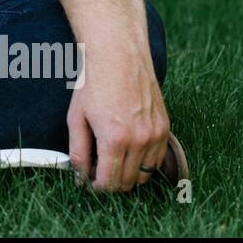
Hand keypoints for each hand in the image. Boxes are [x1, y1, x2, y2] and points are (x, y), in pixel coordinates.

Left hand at [66, 44, 170, 191]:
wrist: (118, 55)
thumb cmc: (94, 84)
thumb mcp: (76, 118)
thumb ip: (78, 151)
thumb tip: (79, 176)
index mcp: (115, 139)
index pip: (109, 183)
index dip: (96, 187)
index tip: (88, 182)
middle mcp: (140, 140)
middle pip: (127, 182)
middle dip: (110, 182)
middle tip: (96, 170)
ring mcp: (156, 135)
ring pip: (144, 174)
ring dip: (127, 174)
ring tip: (110, 159)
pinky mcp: (165, 128)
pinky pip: (156, 159)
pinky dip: (143, 162)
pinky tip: (127, 150)